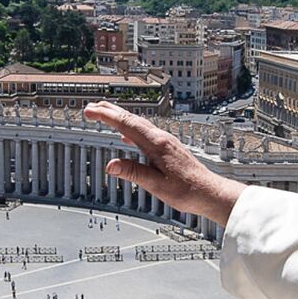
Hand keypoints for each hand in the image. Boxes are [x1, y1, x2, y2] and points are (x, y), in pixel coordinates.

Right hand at [82, 101, 245, 225]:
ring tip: (105, 114)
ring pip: (138, 124)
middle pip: (131, 118)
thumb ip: (133, 173)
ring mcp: (165, 141)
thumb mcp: (156, 185)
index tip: (89, 110)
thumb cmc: (186, 190)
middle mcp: (161, 138)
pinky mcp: (167, 147)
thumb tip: (111, 166)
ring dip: (119, 118)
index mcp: (156, 144)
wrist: (209, 192)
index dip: (105, 116)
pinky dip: (131, 130)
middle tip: (91, 106)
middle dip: (109, 111)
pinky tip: (126, 138)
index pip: (126, 125)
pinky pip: (144, 133)